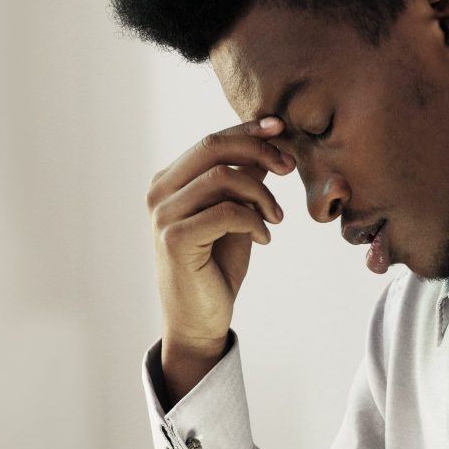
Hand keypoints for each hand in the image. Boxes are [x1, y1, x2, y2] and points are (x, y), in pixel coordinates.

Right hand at [148, 117, 296, 404]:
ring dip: (261, 194)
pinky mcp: (175, 238)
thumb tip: (271, 141)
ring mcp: (163, 215)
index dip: (248, 131)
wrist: (199, 319)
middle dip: (259, 151)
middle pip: (213, 147)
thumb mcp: (235, 214)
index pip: (211, 141)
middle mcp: (159, 193)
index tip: (281, 129)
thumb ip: (244, 179)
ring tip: (276, 218)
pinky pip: (226, 212)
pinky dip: (254, 221)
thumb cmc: (216, 267)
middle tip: (289, 168)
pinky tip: (264, 238)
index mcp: (169, 181)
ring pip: (223, 177)